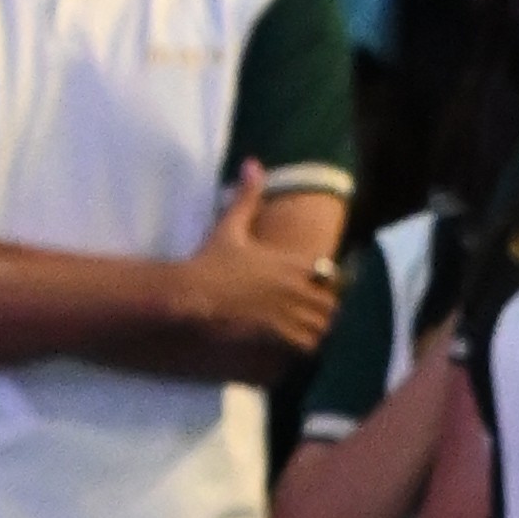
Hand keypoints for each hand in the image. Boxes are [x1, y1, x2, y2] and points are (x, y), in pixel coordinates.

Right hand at [158, 177, 348, 386]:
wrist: (187, 300)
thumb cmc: (208, 264)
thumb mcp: (230, 228)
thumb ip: (247, 197)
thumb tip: (253, 163)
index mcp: (294, 265)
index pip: (332, 277)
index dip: (324, 285)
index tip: (310, 289)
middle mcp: (298, 292)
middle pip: (330, 307)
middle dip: (320, 312)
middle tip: (300, 316)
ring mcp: (291, 321)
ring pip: (320, 332)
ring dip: (311, 333)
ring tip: (293, 335)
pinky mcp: (279, 345)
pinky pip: (304, 354)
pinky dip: (298, 354)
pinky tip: (280, 350)